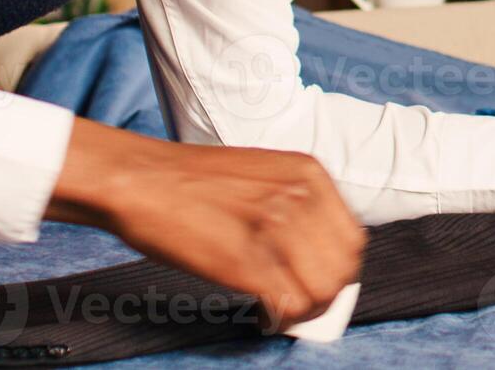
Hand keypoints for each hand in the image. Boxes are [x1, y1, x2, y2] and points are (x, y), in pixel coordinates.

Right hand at [48, 118, 363, 331]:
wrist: (140, 179)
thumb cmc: (190, 181)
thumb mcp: (262, 174)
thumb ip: (295, 204)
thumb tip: (316, 253)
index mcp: (309, 174)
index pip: (353, 239)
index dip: (337, 268)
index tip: (316, 279)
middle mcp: (301, 197)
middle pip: (343, 269)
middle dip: (324, 293)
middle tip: (296, 301)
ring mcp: (276, 228)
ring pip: (322, 291)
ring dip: (304, 309)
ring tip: (277, 307)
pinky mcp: (248, 261)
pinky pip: (289, 306)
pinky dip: (279, 319)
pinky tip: (260, 313)